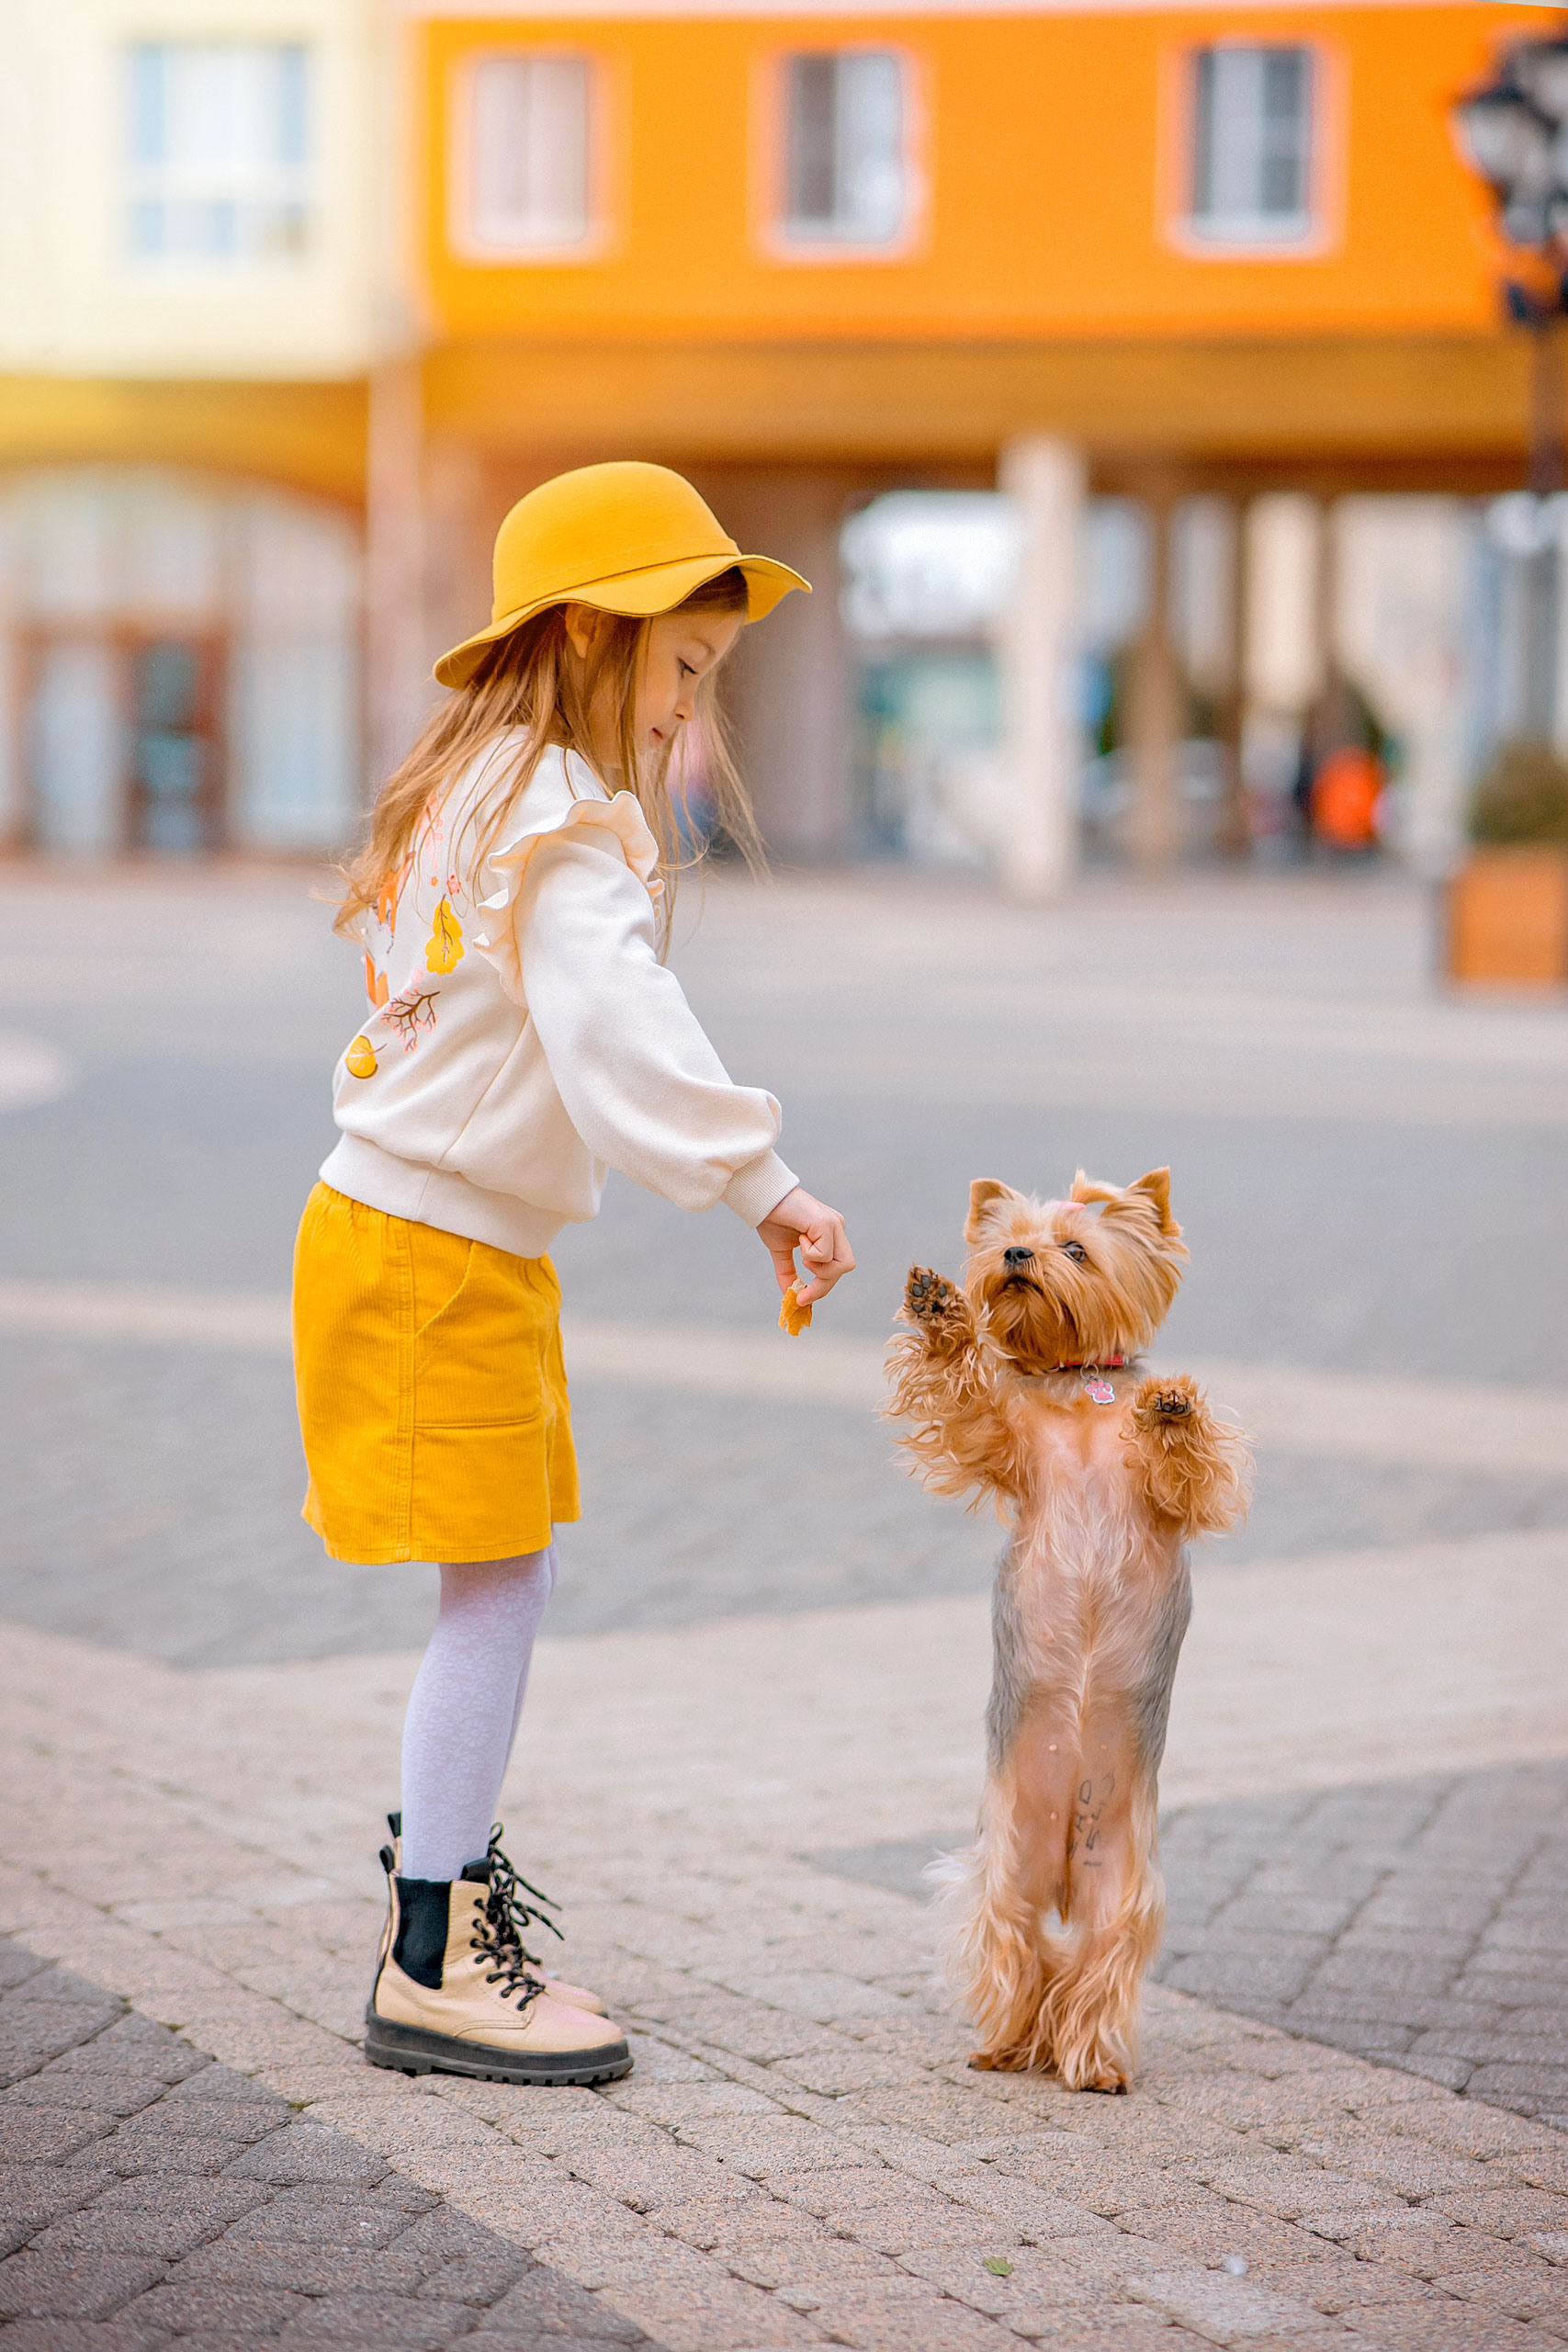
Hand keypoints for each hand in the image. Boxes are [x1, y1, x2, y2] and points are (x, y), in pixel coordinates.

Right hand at [758, 1186, 854, 1307]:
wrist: (762, 1197)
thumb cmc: (772, 1218)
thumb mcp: (781, 1251)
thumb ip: (788, 1272)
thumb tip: (789, 1295)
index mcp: (830, 1234)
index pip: (837, 1267)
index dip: (822, 1288)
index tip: (802, 1301)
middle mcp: (837, 1228)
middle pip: (845, 1267)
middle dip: (823, 1285)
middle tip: (801, 1293)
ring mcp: (835, 1225)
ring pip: (842, 1264)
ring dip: (818, 1268)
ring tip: (801, 1253)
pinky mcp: (827, 1223)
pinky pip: (825, 1254)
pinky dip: (810, 1254)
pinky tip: (799, 1238)